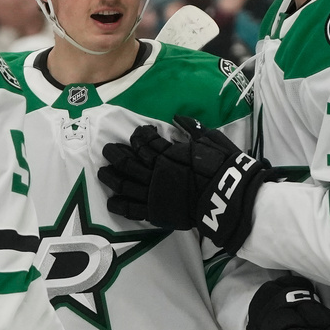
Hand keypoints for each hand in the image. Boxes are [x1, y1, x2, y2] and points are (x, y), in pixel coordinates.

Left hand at [98, 115, 275, 252]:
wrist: (226, 195)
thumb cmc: (221, 165)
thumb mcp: (210, 139)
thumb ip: (192, 128)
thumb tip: (178, 117)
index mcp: (167, 152)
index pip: (144, 141)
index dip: (137, 136)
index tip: (136, 135)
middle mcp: (155, 171)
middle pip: (127, 161)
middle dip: (115, 154)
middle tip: (107, 150)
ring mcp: (153, 192)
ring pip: (124, 183)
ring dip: (111, 176)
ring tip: (103, 172)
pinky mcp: (155, 211)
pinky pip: (132, 209)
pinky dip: (120, 205)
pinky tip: (111, 202)